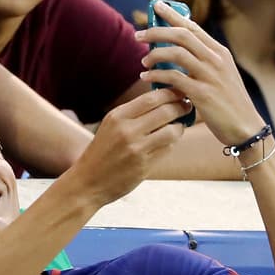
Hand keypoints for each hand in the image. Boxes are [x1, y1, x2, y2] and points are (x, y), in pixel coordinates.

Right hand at [66, 87, 189, 206]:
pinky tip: (167, 142)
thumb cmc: (102, 151)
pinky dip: (171, 143)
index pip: (152, 98)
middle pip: (166, 111)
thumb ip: (133, 112)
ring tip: (178, 126)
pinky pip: (168, 149)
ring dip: (179, 127)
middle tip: (187, 106)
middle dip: (181, 107)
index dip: (171, 93)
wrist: (87, 181)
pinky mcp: (144, 165)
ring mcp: (136, 149)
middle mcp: (126, 130)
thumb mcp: (111, 126)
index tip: (180, 92)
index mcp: (117, 116)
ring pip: (172, 131)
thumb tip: (162, 98)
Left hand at [136, 0, 265, 145]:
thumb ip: (201, 62)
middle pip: (182, 35)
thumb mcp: (219, 75)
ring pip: (177, 53)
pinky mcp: (203, 93)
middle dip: (157, 31)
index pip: (193, 27)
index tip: (156, 6)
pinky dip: (156, 74)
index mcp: (220, 52)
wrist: (245, 128)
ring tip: (143, 61)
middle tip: (138, 35)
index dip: (172, 15)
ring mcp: (210, 76)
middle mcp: (216, 60)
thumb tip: (175, 51)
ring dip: (155, 54)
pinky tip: (146, 77)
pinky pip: (174, 77)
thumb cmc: (227, 103)